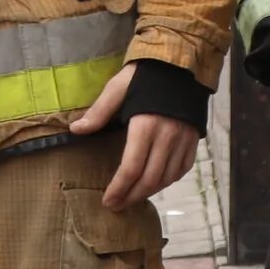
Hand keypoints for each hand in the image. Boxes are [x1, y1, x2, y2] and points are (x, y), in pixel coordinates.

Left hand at [70, 64, 200, 209]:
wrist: (181, 62)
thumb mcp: (118, 87)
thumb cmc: (145, 74)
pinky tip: (156, 183)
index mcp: (145, 125)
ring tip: (133, 197)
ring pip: (167, 178)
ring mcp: (183, 140)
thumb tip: (76, 130)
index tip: (108, 201)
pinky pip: (183, 168)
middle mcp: (167, 137)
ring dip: (149, 192)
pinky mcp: (193, 139)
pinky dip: (169, 180)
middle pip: (149, 179)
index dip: (119, 189)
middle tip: (117, 206)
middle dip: (132, 197)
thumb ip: (99, 112)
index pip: (131, 168)